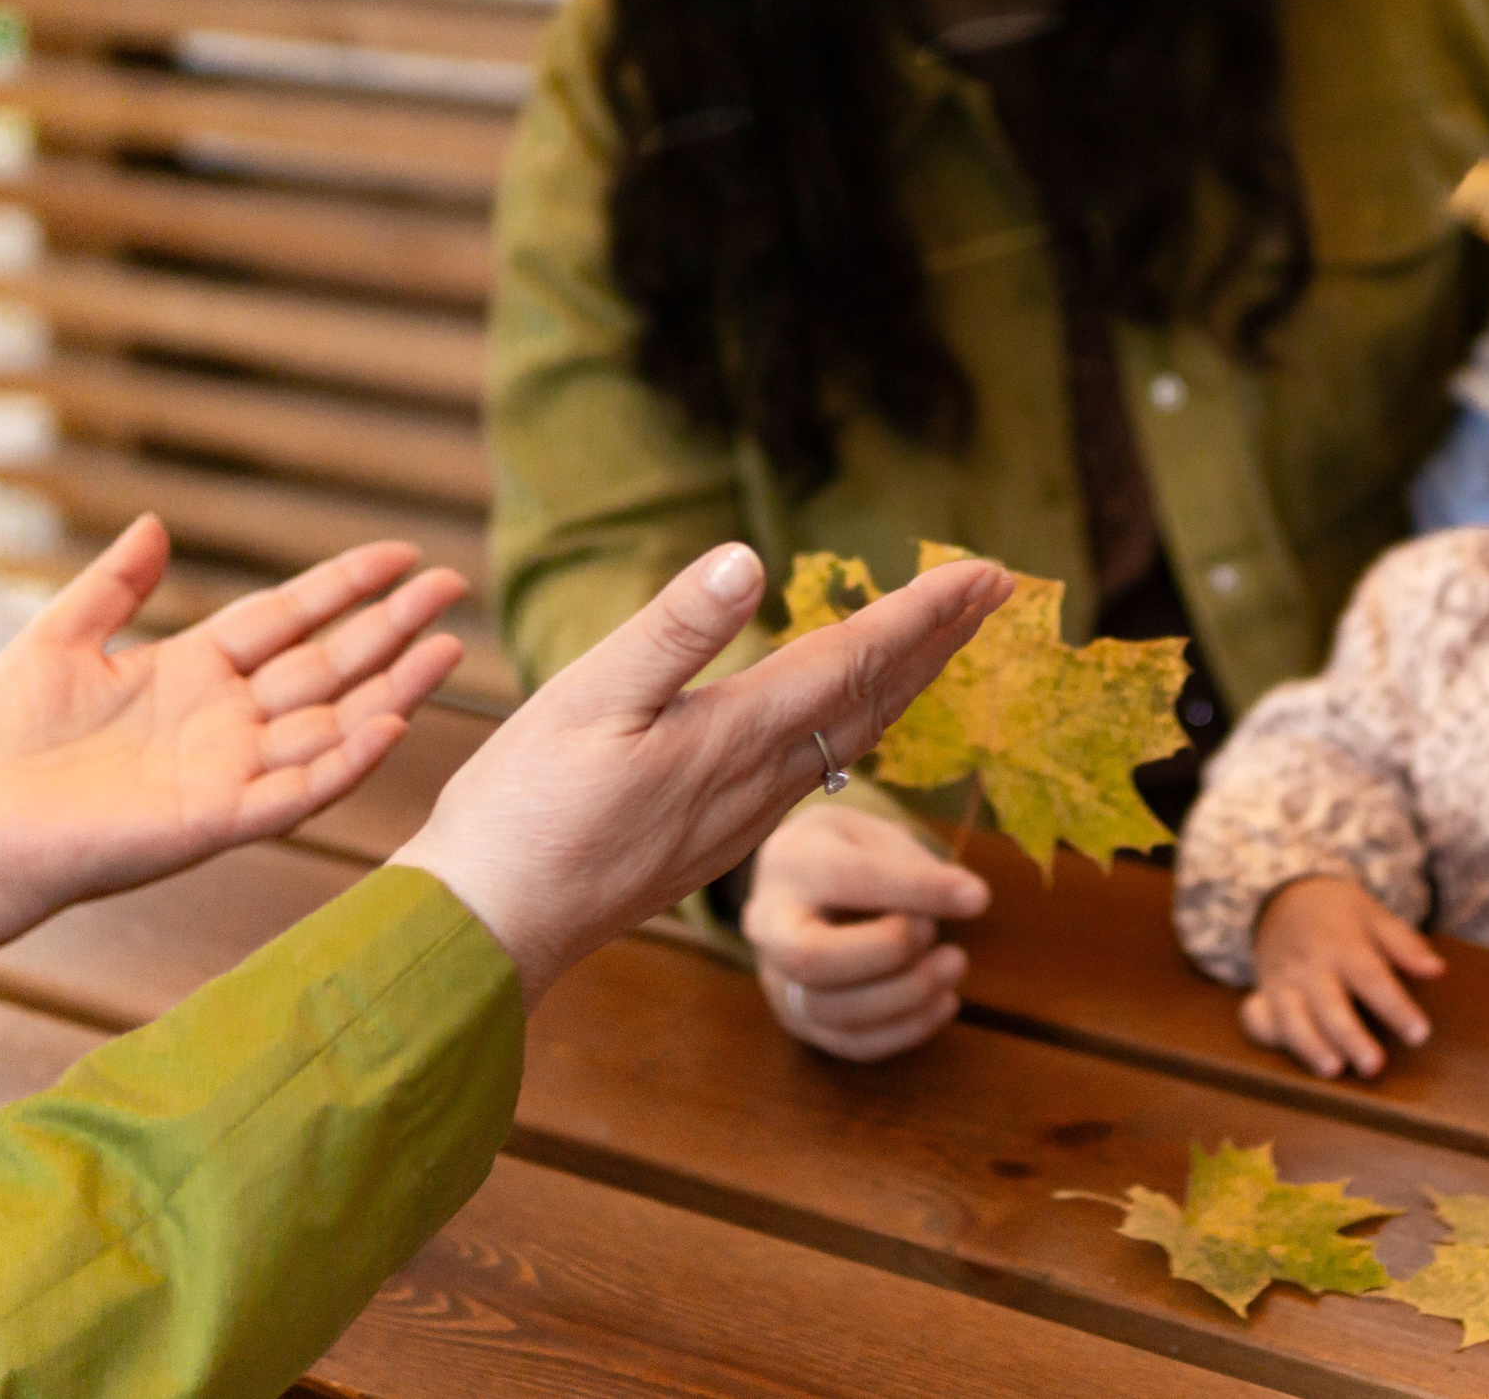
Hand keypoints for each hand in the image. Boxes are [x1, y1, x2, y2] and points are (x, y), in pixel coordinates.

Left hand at [0, 516, 467, 994]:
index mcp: (193, 672)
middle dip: (391, 626)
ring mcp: (227, 771)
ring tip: (449, 648)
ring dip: (393, 689)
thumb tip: (153, 523)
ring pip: (331, 724)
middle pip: (329, 664)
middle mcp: (225, 720)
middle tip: (453, 585)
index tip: (401, 553)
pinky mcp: (215, 820)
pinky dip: (346, 762)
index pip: (289, 618)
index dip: (345, 585)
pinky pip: (298, 791)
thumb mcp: (58, 641)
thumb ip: (112, 586)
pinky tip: (391, 726)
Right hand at [391, 544, 1010, 1009]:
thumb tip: (750, 558)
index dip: (926, 613)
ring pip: (855, 737)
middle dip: (942, 639)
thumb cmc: (523, 811)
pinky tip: (855, 712)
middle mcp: (761, 781)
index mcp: (737, 737)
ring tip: (946, 636)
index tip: (987, 573)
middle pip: (879, 699)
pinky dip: (862, 720)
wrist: (490, 930)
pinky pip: (820, 766)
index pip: (857, 660)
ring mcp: (745, 816)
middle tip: (999, 587)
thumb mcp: (587, 698)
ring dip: (910, 679)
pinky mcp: (720, 837)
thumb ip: (674, 630)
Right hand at [744, 803, 989, 1061]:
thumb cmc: (846, 851)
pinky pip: (847, 1043)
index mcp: (790, 862)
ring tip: (954, 964)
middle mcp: (768, 925)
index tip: (976, 896)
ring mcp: (775, 978)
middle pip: (813, 959)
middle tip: (935, 932)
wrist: (796, 880)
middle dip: (889, 952)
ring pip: (829, 1010)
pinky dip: (903, 1031)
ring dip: (905, 995)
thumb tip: (971, 900)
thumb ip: (913, 865)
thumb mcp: (873, 835)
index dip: (915, 890)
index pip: (847, 880)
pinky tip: (944, 1002)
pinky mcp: (797, 1018)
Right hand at [1242, 875, 1444, 1078]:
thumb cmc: (1340, 915)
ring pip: (1292, 1018)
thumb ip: (1405, 945)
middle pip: (1330, 1005)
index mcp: (1343, 945)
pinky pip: (1256, 1017)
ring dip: (1310, 1045)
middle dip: (1350, 1037)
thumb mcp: (1374, 916)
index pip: (1372, 978)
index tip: (1420, 1034)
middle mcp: (1310, 966)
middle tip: (1374, 1066)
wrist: (1286, 897)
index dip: (1396, 1008)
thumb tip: (1437, 970)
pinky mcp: (1264, 995)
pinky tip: (1284, 1053)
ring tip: (1333, 1070)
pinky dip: (1266, 1034)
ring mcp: (1283, 982)